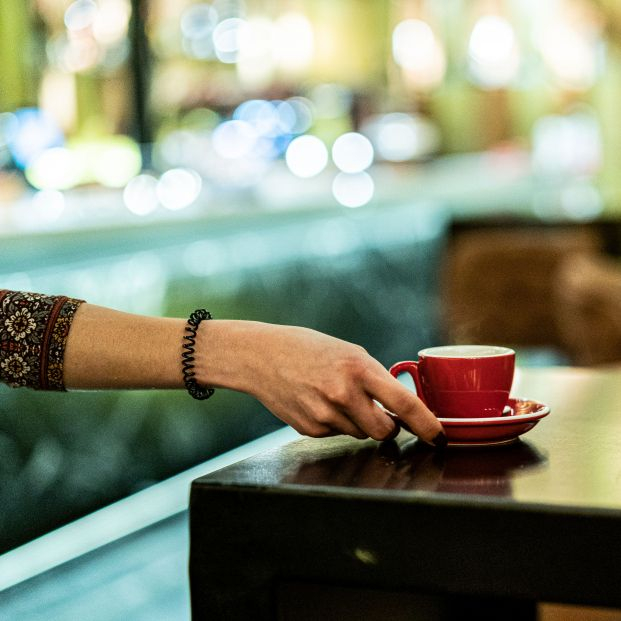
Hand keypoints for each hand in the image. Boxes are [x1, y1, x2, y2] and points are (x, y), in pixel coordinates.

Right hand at [198, 321, 445, 446]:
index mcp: (359, 368)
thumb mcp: (348, 352)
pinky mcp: (309, 429)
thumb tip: (399, 408)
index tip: (439, 437)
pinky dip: (334, 424)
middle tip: (377, 411)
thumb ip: (374, 378)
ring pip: (359, 434)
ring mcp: (324, 415)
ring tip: (334, 396)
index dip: (427, 424)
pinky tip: (317, 403)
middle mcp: (343, 394)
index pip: (404, 404)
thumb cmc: (308, 348)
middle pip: (384, 431)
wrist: (262, 356)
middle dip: (387, 426)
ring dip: (357, 422)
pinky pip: (336, 435)